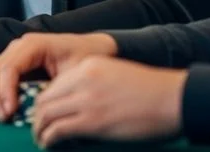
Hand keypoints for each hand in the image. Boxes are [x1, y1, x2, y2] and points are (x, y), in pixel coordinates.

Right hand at [0, 33, 117, 121]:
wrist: (93, 48)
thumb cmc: (87, 57)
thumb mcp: (76, 72)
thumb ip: (56, 88)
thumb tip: (39, 109)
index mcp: (33, 44)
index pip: (9, 67)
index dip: (6, 90)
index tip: (10, 111)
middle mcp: (18, 47)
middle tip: (3, 117)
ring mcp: (14, 55)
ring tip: (3, 116)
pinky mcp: (14, 65)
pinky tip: (7, 110)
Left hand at [33, 57, 186, 147]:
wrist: (172, 98)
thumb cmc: (149, 90)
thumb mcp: (113, 74)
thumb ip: (90, 82)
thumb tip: (73, 101)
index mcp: (87, 66)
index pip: (52, 84)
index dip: (42, 102)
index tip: (42, 113)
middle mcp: (82, 80)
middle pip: (44, 99)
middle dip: (37, 116)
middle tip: (37, 128)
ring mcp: (87, 100)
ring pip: (46, 114)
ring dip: (39, 129)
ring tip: (41, 139)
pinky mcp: (93, 121)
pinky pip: (59, 129)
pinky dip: (49, 138)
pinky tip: (49, 144)